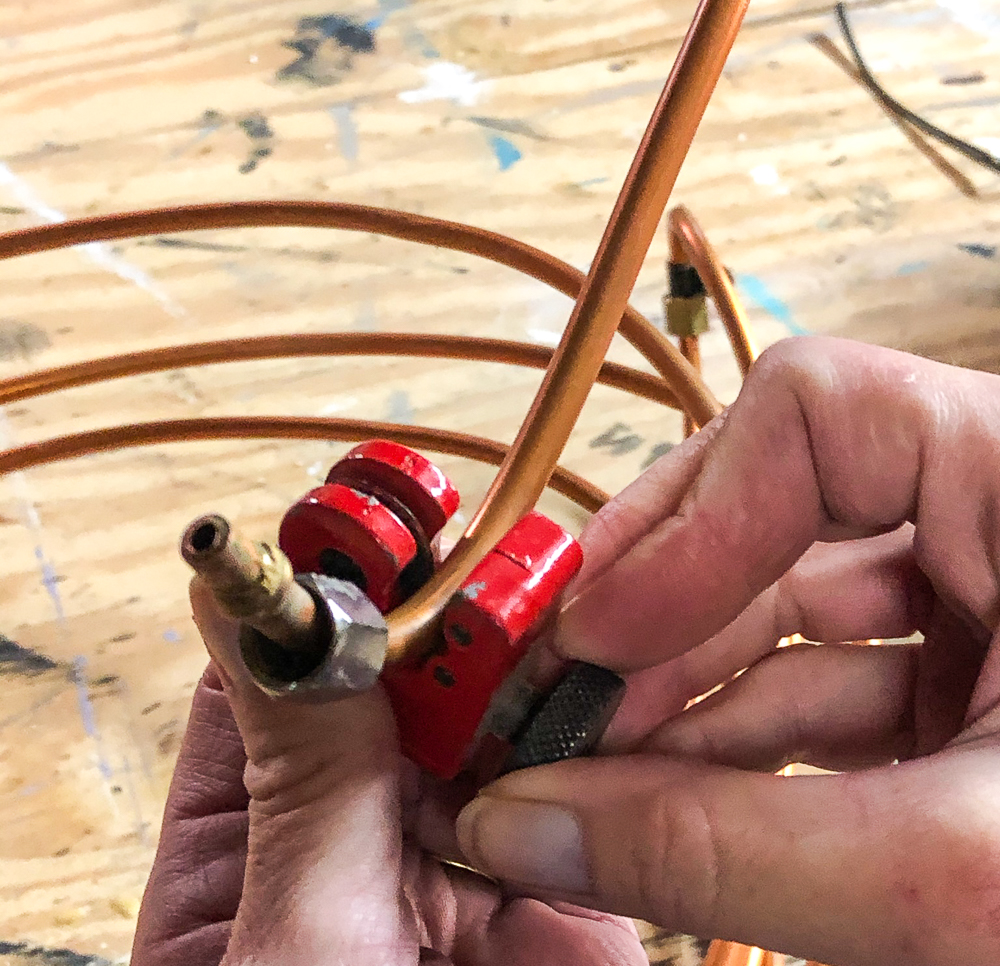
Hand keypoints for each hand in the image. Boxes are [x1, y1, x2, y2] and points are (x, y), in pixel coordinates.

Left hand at [131, 582, 646, 965]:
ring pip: (508, 718)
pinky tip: (624, 680)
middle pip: (410, 677)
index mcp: (256, 830)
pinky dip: (612, 734)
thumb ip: (298, 778)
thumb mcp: (287, 948)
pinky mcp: (568, 891)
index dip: (331, 581)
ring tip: (567, 597)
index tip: (373, 520)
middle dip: (456, 613)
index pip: (286, 663)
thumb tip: (256, 609)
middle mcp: (365, 828)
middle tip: (495, 550)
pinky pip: (592, 788)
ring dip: (540, 661)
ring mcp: (474, 851)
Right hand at [454, 336, 999, 965]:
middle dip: (642, 624)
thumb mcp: (967, 874)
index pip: (814, 415)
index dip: (686, 512)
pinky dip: (725, 754)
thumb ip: (728, 851)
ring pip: (777, 623)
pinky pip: (813, 699)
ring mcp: (980, 615)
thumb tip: (529, 823)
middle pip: (765, 523)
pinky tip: (648, 803)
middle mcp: (998, 526)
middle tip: (538, 707)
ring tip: (570, 775)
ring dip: (666, 702)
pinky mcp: (962, 702)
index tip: (592, 626)